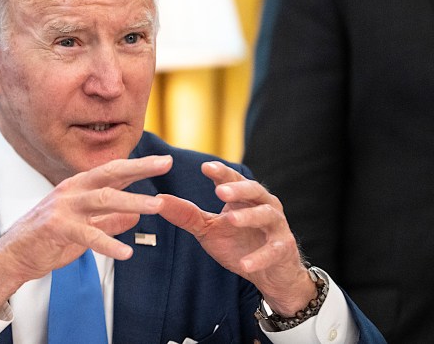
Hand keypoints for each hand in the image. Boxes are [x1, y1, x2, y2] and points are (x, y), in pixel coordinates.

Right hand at [0, 155, 171, 315]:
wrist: (13, 255)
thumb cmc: (47, 239)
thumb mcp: (84, 228)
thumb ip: (109, 220)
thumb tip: (135, 215)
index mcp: (78, 187)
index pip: (113, 172)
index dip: (139, 166)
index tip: (164, 161)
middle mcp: (71, 190)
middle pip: (110, 174)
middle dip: (140, 168)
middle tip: (166, 163)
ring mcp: (63, 207)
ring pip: (103, 199)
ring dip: (133, 201)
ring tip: (157, 206)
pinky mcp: (56, 227)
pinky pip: (87, 235)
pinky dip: (108, 243)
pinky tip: (126, 252)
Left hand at [157, 162, 315, 315]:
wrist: (269, 274)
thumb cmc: (238, 244)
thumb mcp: (208, 229)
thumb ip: (187, 215)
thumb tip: (158, 200)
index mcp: (245, 198)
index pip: (233, 179)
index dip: (221, 173)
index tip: (205, 167)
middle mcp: (264, 205)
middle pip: (253, 190)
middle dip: (237, 189)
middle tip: (220, 190)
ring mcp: (276, 226)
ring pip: (266, 215)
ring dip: (249, 217)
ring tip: (230, 219)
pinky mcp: (283, 248)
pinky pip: (273, 250)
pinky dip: (260, 257)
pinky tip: (245, 264)